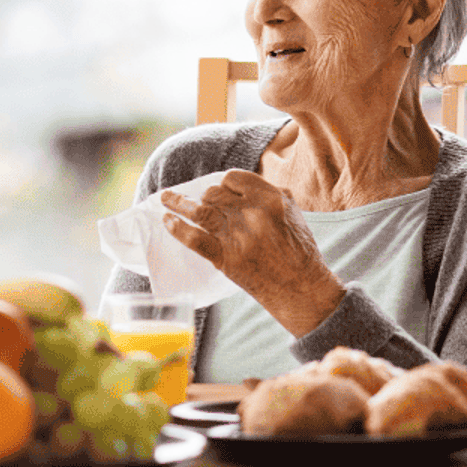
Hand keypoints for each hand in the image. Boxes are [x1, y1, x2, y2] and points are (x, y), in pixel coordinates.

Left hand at [159, 169, 344, 336]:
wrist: (300, 287)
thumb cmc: (299, 252)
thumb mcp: (292, 212)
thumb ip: (270, 194)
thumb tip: (245, 186)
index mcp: (270, 198)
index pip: (234, 178)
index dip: (224, 183)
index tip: (221, 190)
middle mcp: (250, 213)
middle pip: (214, 194)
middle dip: (205, 196)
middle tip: (200, 201)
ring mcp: (235, 236)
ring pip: (200, 211)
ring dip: (178, 203)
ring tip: (165, 198)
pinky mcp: (225, 257)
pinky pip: (195, 238)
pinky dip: (178, 229)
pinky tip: (167, 221)